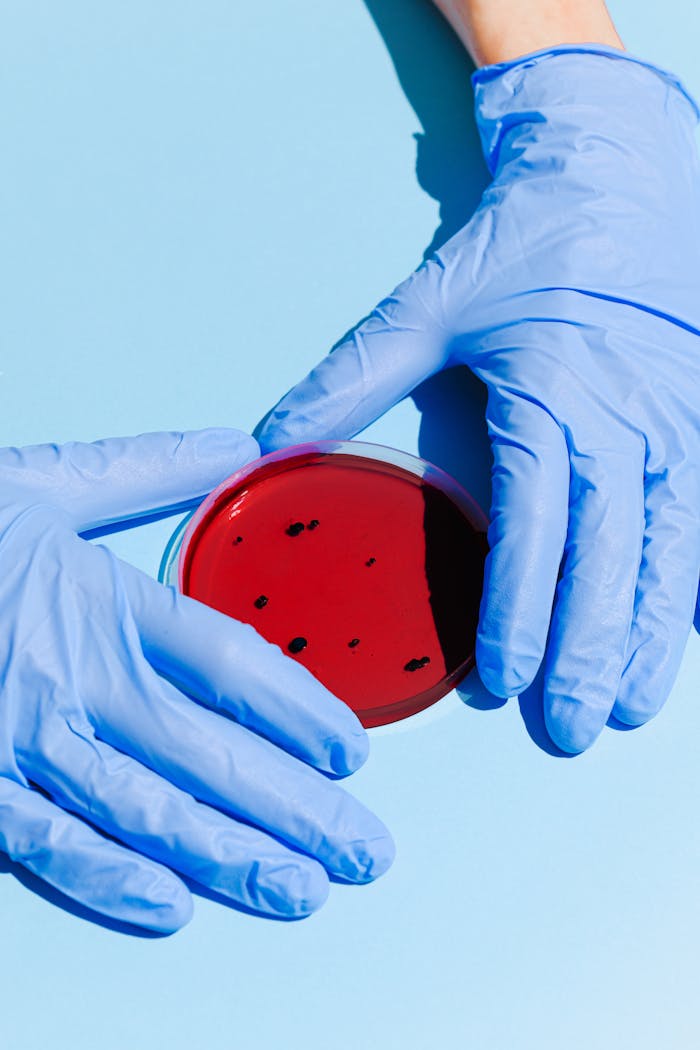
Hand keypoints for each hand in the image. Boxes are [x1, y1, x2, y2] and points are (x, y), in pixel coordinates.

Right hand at [0, 430, 392, 931]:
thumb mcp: (45, 483)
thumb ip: (147, 468)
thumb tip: (237, 443)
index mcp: (103, 599)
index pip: (230, 662)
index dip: (300, 709)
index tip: (352, 751)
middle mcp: (75, 674)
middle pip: (209, 751)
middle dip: (295, 809)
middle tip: (363, 853)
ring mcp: (22, 734)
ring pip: (144, 807)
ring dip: (228, 855)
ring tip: (299, 889)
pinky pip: (45, 839)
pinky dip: (106, 876)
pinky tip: (171, 906)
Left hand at [259, 47, 699, 753]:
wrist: (621, 186)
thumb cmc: (527, 248)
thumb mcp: (429, 300)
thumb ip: (353, 374)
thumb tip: (275, 437)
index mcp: (551, 395)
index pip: (536, 527)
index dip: (519, 612)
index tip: (501, 681)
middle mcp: (626, 422)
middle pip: (609, 559)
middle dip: (589, 652)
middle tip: (568, 729)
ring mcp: (679, 428)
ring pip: (670, 554)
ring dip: (650, 639)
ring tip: (627, 709)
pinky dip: (695, 587)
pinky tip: (688, 640)